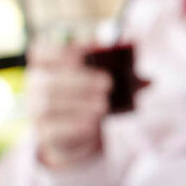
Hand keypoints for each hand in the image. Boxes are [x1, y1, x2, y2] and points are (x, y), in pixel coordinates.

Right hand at [27, 42, 110, 168]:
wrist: (75, 133)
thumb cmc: (89, 98)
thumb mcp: (104, 84)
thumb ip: (122, 78)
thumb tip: (150, 80)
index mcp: (47, 67)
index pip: (40, 52)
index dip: (59, 50)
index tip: (84, 52)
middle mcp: (36, 87)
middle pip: (47, 80)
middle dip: (79, 80)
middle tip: (108, 83)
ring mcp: (36, 111)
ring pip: (49, 105)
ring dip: (79, 103)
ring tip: (104, 105)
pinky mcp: (44, 134)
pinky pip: (54, 129)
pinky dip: (75, 125)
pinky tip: (93, 123)